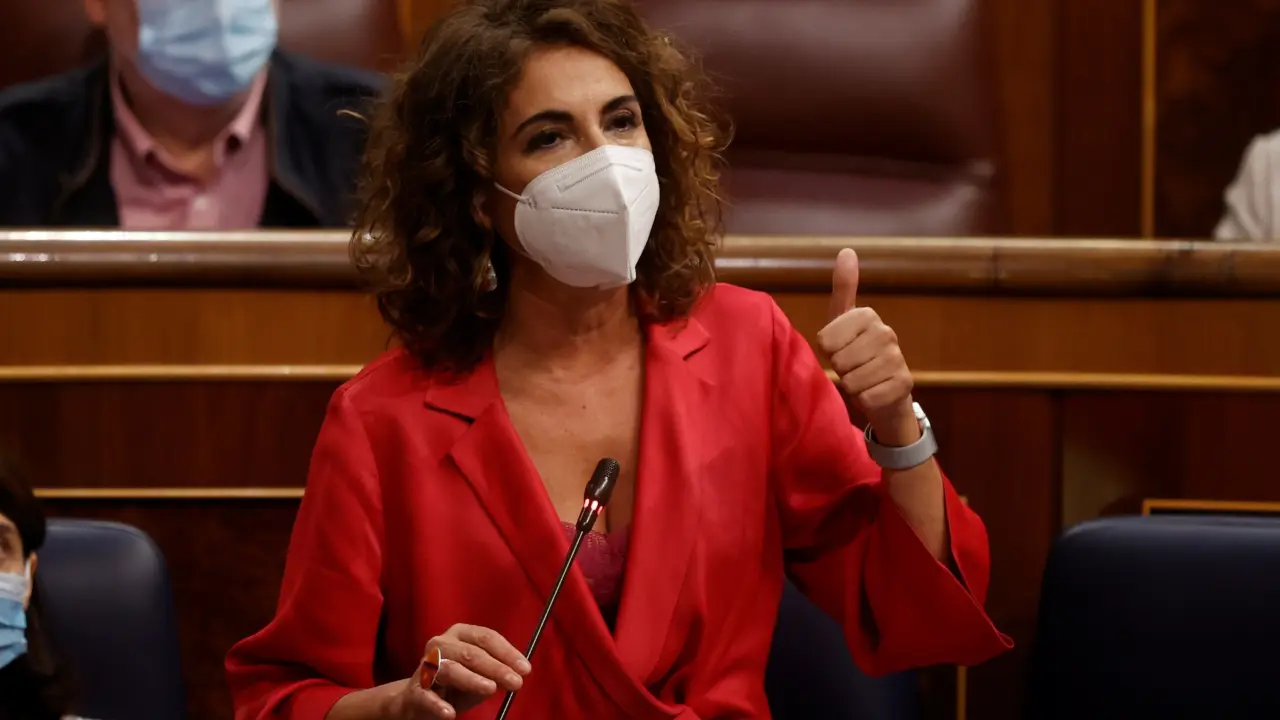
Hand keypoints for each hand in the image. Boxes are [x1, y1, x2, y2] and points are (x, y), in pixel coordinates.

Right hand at [389, 624, 529, 717]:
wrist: (419, 700)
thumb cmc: (455, 684)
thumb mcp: (479, 676)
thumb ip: (496, 673)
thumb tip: (517, 674)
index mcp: (460, 634)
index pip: (486, 637)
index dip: (507, 652)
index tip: (525, 668)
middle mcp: (441, 644)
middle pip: (470, 652)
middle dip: (496, 667)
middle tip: (515, 682)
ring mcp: (426, 666)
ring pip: (449, 669)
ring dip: (472, 679)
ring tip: (490, 689)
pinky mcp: (415, 690)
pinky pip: (426, 696)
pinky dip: (438, 704)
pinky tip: (450, 713)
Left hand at [816, 248, 917, 444]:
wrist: (884, 393)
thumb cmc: (856, 353)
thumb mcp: (841, 321)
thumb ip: (843, 289)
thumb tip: (847, 250)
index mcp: (868, 315)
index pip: (825, 340)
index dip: (827, 351)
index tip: (839, 349)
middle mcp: (887, 332)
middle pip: (839, 361)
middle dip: (840, 370)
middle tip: (852, 367)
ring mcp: (898, 358)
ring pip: (852, 381)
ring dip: (852, 386)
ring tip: (862, 379)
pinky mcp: (905, 384)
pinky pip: (867, 398)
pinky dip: (864, 400)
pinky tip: (874, 393)